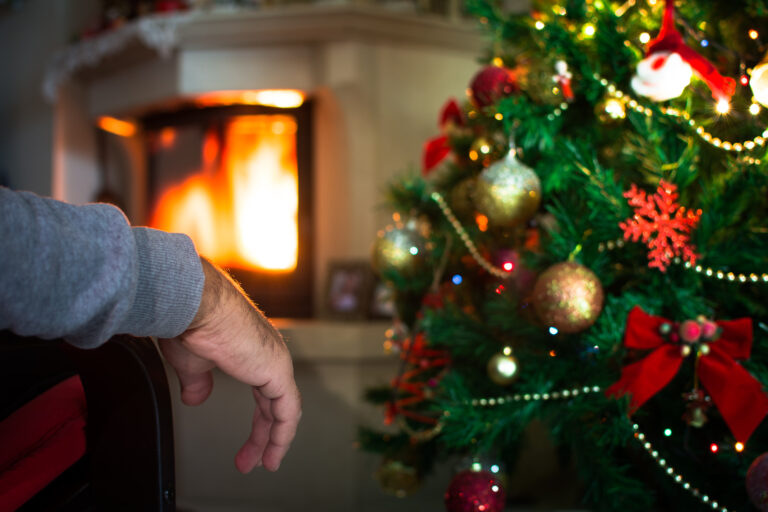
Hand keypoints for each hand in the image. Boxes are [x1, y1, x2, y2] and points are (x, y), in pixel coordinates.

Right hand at [159, 258, 300, 472]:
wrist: (193, 303)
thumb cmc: (190, 321)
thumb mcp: (191, 361)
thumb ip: (198, 382)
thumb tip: (195, 399)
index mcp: (251, 349)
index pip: (263, 391)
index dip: (258, 420)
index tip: (248, 444)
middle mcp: (268, 353)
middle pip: (273, 403)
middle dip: (263, 435)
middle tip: (252, 461)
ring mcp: (276, 361)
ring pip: (283, 409)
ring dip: (272, 440)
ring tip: (262, 464)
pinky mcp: (277, 370)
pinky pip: (288, 411)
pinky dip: (282, 434)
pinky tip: (274, 452)